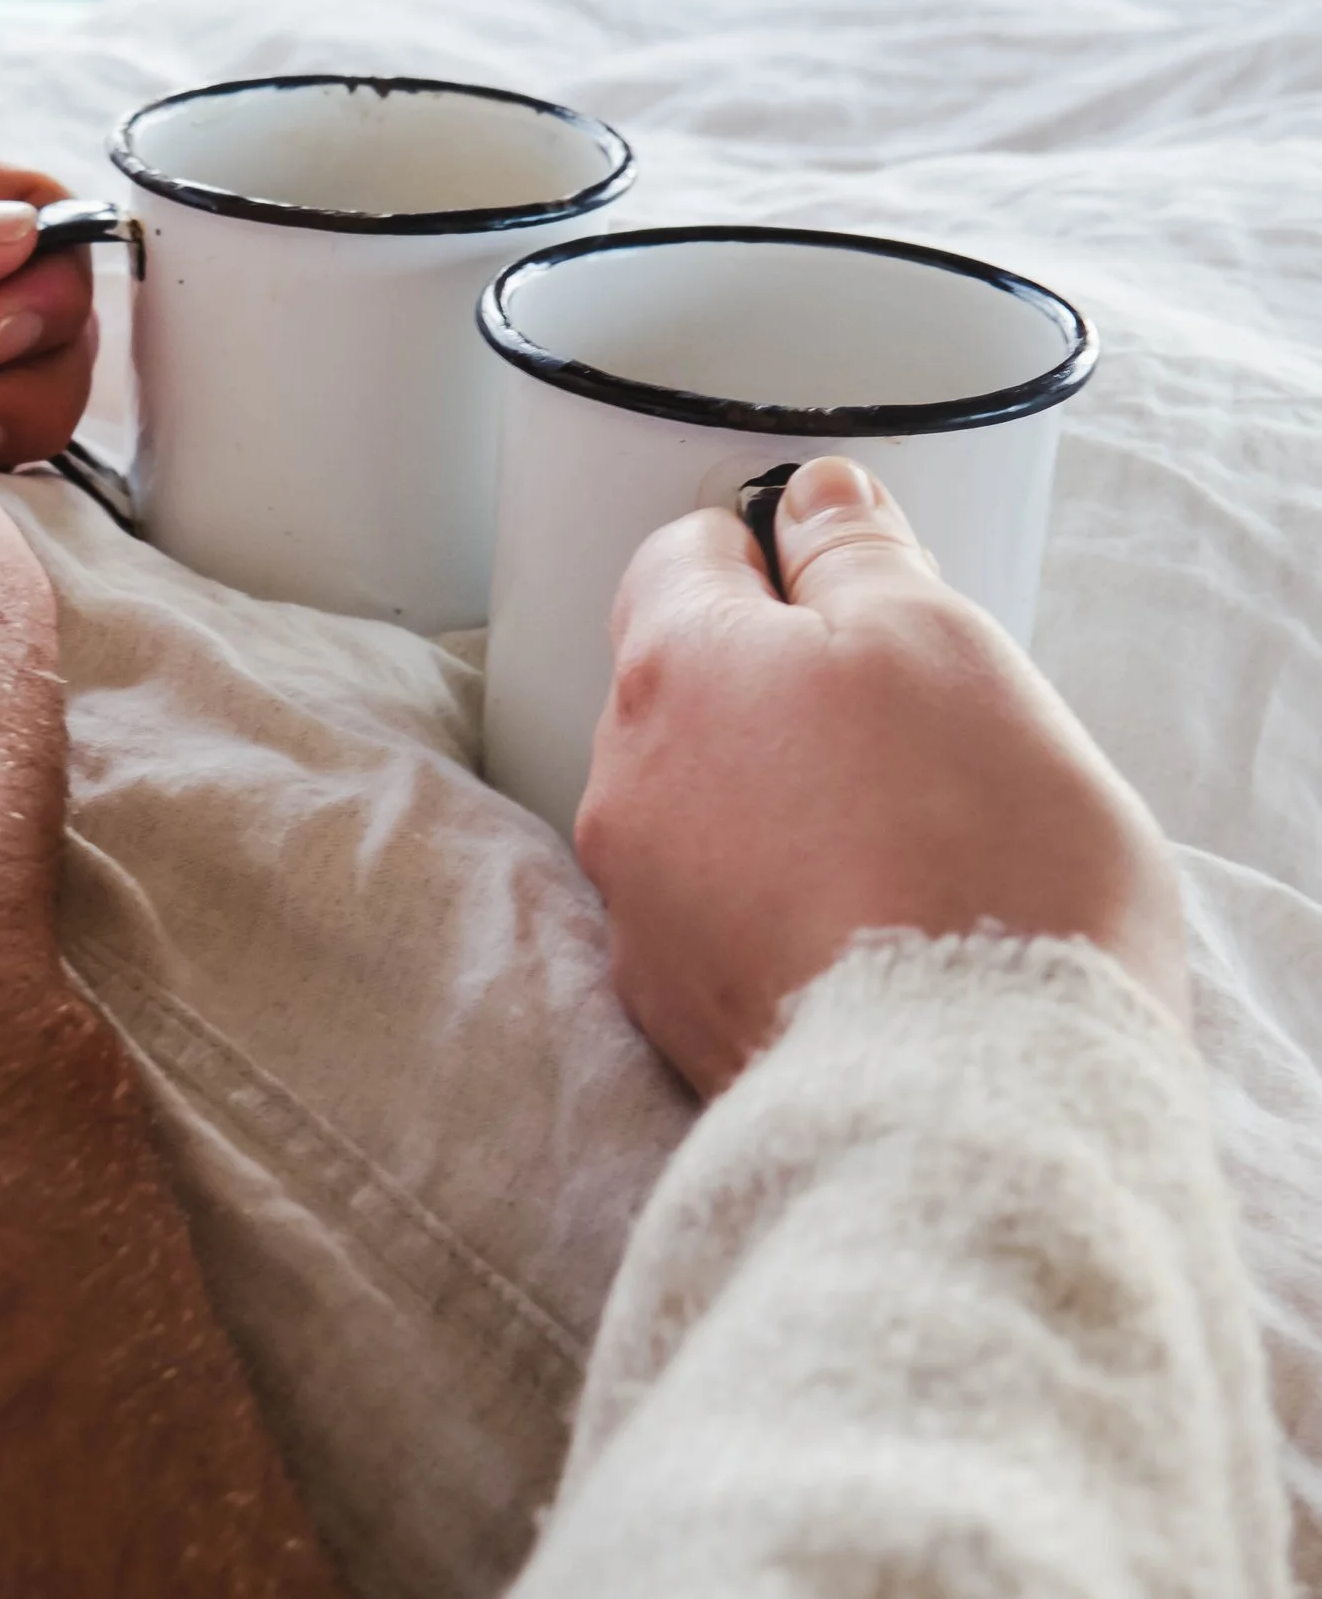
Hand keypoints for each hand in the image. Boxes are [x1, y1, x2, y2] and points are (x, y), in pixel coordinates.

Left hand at [576, 455, 1187, 1097]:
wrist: (970, 1096)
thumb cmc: (972, 854)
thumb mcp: (944, 645)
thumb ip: (861, 556)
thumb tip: (817, 501)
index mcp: (673, 669)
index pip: (685, 555)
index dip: (779, 557)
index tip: (855, 589)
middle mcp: (625, 786)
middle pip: (693, 692)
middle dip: (785, 694)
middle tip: (914, 734)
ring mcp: (642, 913)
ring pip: (706, 812)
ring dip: (783, 808)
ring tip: (909, 850)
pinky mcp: (677, 1018)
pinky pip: (722, 923)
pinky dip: (781, 912)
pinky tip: (870, 935)